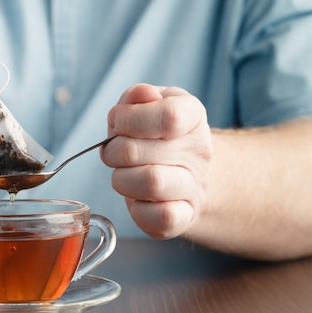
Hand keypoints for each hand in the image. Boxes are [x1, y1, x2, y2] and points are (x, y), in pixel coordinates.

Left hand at [101, 84, 212, 238]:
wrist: (187, 173)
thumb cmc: (157, 135)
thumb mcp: (148, 106)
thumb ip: (137, 96)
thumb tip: (142, 95)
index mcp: (192, 116)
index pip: (168, 117)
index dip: (129, 120)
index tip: (117, 123)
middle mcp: (199, 152)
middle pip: (138, 151)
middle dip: (112, 151)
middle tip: (114, 153)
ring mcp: (195, 187)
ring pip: (150, 183)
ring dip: (121, 179)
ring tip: (125, 174)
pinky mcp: (185, 217)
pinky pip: (158, 217)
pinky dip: (137, 209)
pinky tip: (138, 198)